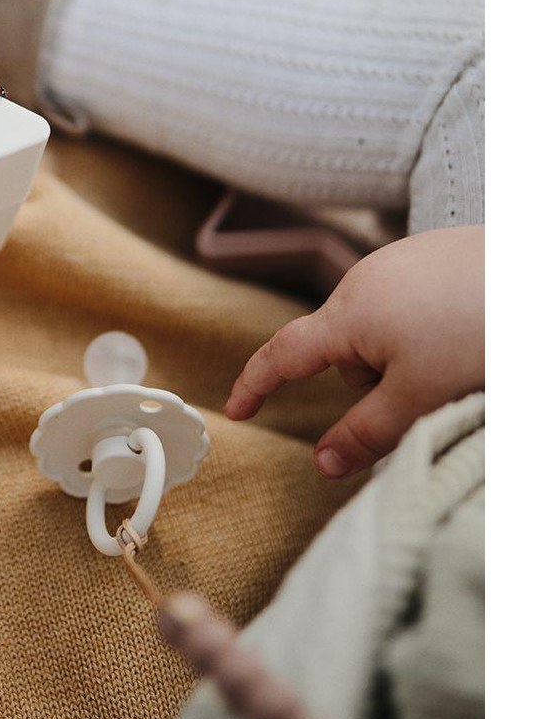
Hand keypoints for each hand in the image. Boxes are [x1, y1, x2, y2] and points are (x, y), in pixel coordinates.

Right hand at [224, 226, 483, 478]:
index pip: (282, 355)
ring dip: (403, 356)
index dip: (255, 385)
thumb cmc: (482, 331)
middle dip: (371, 381)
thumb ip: (366, 433)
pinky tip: (468, 328)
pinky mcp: (434, 251)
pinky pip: (409, 302)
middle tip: (426, 393)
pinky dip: (427, 327)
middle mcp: (363, 279)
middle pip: (343, 349)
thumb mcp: (421, 397)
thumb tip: (322, 466)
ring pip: (380, 329)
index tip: (236, 411)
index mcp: (348, 314)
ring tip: (458, 357)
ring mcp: (399, 260)